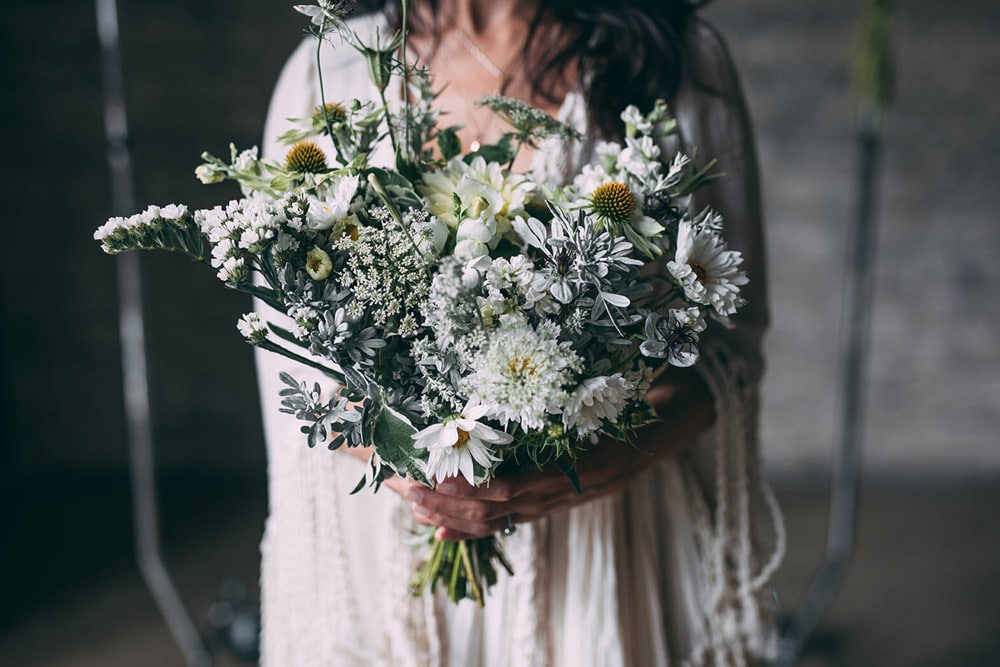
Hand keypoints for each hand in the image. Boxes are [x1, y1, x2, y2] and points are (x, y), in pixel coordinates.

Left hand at [405, 369, 714, 540]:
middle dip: (453, 503)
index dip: (480, 485)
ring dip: (457, 515)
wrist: (680, 417)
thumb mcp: (623, 385)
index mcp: (591, 465)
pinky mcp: (559, 498)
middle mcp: (576, 489)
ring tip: (416, 505)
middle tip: (409, 491)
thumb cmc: (648, 391)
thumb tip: (544, 352)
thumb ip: (587, 386)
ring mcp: (567, 498)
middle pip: (505, 509)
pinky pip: (514, 520)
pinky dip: (478, 526)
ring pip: (505, 518)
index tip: (440, 475)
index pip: (525, 485)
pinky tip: (444, 531)